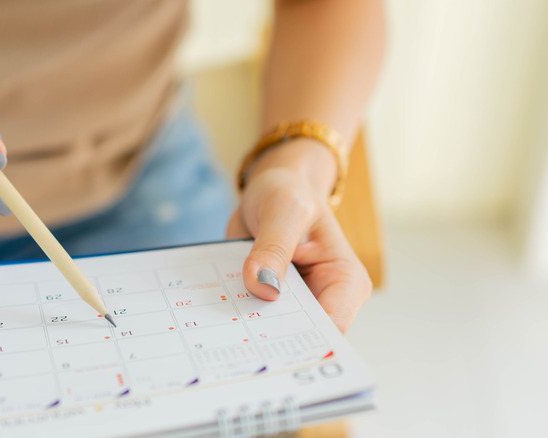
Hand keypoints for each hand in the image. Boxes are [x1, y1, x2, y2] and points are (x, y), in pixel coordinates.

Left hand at [226, 140, 371, 332]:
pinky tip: (209, 319)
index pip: (330, 327)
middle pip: (299, 338)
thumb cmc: (289, 194)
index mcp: (345, 282)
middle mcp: (325, 299)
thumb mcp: (283, 210)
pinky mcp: (269, 302)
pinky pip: (250, 318)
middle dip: (270, 344)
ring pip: (272, 334)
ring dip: (246, 333)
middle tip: (231, 348)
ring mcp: (295, 304)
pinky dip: (232, 317)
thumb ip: (274, 248)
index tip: (267, 352)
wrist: (272, 190)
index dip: (302, 345)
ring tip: (216, 336)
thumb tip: (262, 287)